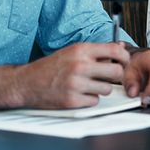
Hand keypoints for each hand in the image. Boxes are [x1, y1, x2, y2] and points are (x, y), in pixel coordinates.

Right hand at [13, 42, 128, 108]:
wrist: (25, 83)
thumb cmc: (50, 67)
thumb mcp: (71, 52)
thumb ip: (95, 51)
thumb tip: (120, 47)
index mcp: (80, 50)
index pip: (115, 51)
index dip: (124, 58)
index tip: (124, 62)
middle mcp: (79, 66)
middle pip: (116, 72)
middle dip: (115, 76)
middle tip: (108, 77)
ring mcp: (76, 84)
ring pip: (107, 89)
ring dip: (101, 89)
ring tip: (88, 86)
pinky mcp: (72, 100)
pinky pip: (94, 101)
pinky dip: (89, 99)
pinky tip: (79, 94)